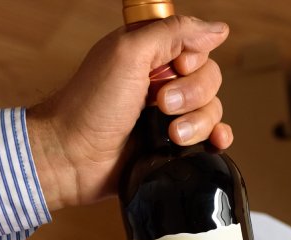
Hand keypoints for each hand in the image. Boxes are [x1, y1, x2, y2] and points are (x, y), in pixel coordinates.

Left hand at [28, 15, 234, 210]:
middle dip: (191, 95)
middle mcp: (162, 81)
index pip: (197, 47)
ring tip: (170, 134)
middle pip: (210, 78)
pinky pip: (213, 136)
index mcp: (150, 54)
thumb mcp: (128, 53)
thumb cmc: (89, 106)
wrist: (73, 158)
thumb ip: (172, 33)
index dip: (192, 60)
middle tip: (161, 103)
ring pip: (213, 110)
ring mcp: (170, 114)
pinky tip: (212, 141)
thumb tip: (217, 30)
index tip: (173, 69)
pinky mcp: (175, 144)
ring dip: (196, 123)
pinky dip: (217, 138)